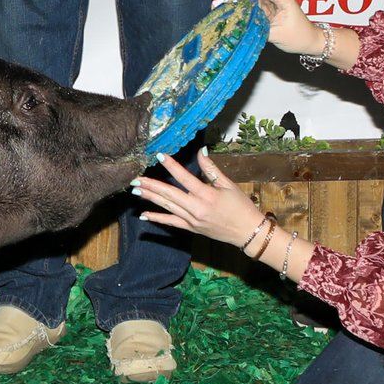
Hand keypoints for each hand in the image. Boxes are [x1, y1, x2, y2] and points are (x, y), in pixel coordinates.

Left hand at [133, 150, 263, 244]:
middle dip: (151, 185)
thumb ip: (211, 169)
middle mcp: (197, 208)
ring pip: (167, 207)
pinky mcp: (191, 228)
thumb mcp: (228, 185)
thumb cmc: (241, 206)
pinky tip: (144, 215)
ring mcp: (192, 220)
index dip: (171, 165)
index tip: (158, 155)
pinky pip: (171, 223)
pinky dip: (157, 218)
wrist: (248, 232)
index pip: (184, 177)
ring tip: (135, 190)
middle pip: (170, 194)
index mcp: (207, 195)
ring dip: (150, 198)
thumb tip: (201, 151)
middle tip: (135, 178)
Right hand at [226, 0, 318, 53]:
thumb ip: (258, 28)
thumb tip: (240, 25)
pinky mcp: (268, 7)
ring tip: (230, 5)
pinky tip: (236, 9)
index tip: (238, 0)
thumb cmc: (299, 37)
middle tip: (230, 0)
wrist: (310, 41)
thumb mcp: (277, 35)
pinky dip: (243, 2)